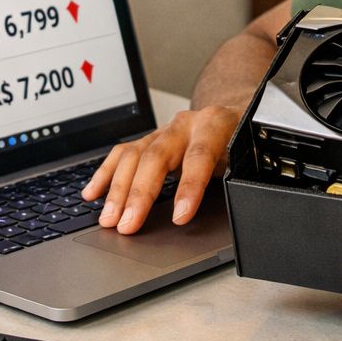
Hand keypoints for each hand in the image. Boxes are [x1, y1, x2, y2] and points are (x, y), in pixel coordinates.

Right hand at [80, 106, 238, 233]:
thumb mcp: (248, 157)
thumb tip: (233, 214)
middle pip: (157, 157)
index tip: (180, 217)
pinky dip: (106, 175)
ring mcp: (164, 130)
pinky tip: (92, 193)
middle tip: (128, 224)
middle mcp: (186, 124)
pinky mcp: (149, 139)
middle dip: (139, 194)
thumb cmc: (242, 141)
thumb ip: (238, 178)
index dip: (189, 188)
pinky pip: (122, 154)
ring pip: (134, 155)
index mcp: (215, 125)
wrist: (235, 115)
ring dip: (118, 190)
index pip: (199, 156)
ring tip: (108, 219)